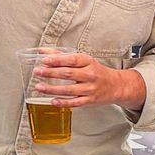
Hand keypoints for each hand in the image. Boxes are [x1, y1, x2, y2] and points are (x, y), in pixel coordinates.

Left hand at [30, 50, 144, 110]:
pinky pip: (75, 102)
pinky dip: (63, 102)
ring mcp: (90, 89)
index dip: (57, 60)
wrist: (116, 86)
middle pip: (68, 73)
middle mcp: (90, 75)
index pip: (71, 60)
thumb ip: (62, 55)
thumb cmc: (97, 72)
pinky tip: (53, 101)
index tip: (44, 60)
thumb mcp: (83, 60)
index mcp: (88, 62)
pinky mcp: (90, 100)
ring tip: (39, 87)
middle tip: (38, 72)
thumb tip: (43, 51)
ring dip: (52, 89)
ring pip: (69, 89)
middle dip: (51, 73)